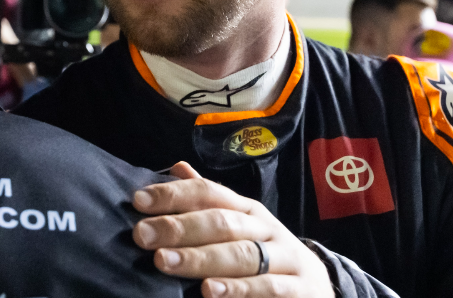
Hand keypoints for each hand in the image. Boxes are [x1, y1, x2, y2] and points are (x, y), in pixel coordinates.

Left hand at [133, 162, 332, 297]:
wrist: (315, 286)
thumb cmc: (265, 252)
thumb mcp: (241, 224)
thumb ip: (208, 201)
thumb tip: (176, 167)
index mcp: (247, 209)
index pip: (209, 193)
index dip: (174, 195)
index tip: (137, 201)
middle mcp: (264, 228)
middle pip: (221, 223)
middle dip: (179, 228)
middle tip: (142, 235)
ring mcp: (283, 257)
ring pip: (240, 255)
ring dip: (200, 259)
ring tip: (164, 262)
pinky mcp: (297, 289)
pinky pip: (266, 288)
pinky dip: (238, 290)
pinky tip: (210, 292)